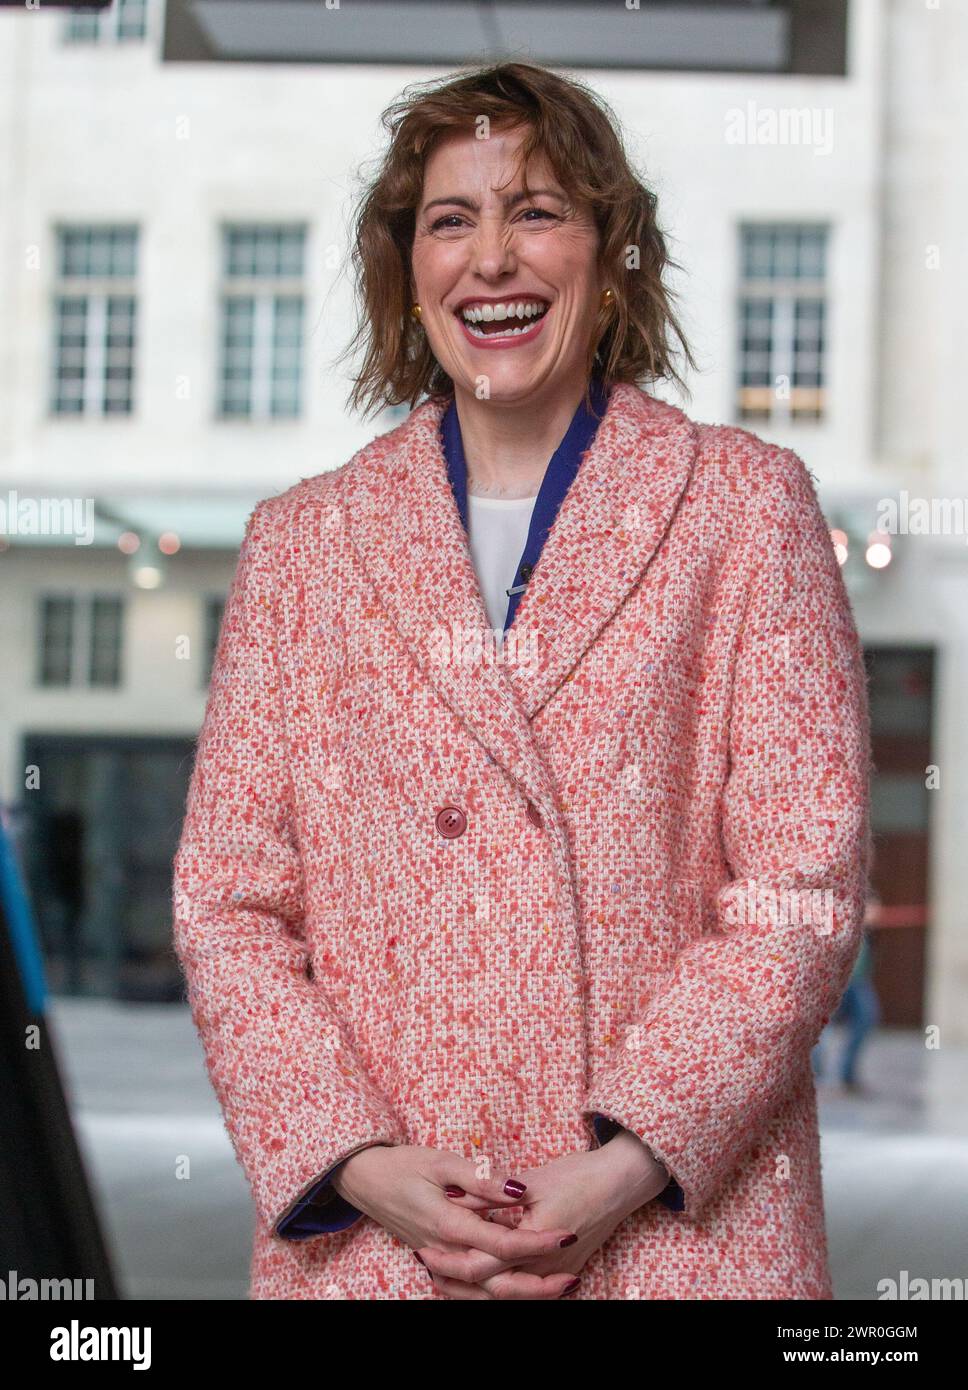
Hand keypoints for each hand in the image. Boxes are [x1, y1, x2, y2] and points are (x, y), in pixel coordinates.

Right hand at [331, 1144, 581, 1296]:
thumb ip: (480, 1178)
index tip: (567, 1234)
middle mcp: (443, 1253)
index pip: (501, 1242)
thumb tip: (517, 1191)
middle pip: (496, 1283)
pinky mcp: (435, 1264)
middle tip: (571, 1274)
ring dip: (520, 1294)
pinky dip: (495, 1295)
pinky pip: (467, 1292)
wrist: (365, 1181)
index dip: (537, 1242)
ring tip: (556, 1286)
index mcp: (447, 1225)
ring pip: (482, 1294)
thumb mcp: (441, 1161)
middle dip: (537, 1284)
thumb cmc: (403, 1165)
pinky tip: (518, 1287)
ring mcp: (437, 1263)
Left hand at [417, 1132, 670, 1299]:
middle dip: (459, 1284)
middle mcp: (546, 1267)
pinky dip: (501, 1288)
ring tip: (446, 1279)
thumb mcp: (533, 1180)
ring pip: (510, 1296)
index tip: (427, 1250)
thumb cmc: (578, 1176)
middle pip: (493, 1289)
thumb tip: (456, 1199)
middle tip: (429, 1268)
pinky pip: (527, 1292)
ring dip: (476, 1291)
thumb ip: (493, 1194)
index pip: (484, 1264)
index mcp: (535, 1241)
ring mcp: (557, 1275)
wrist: (620, 1184)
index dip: (452, 1260)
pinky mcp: (564, 1274)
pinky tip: (483, 1279)